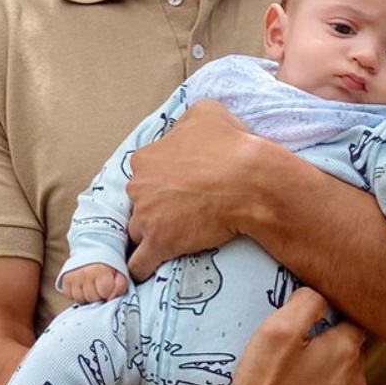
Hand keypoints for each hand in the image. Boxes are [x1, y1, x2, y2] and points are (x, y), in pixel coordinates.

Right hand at [63, 264, 127, 302]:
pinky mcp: (65, 279)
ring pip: (80, 299)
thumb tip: (111, 299)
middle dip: (98, 295)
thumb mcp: (120, 273)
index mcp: (100, 270)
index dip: (108, 293)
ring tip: (92, 286)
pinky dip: (77, 293)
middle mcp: (84, 273)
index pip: (105, 294)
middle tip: (100, 286)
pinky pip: (71, 296)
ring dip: (87, 296)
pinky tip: (83, 286)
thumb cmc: (109, 266)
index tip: (109, 286)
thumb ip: (120, 287)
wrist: (93, 251)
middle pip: (92, 298)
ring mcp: (73, 276)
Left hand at [125, 101, 266, 279]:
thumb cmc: (231, 146)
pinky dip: (141, 268)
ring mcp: (146, 216)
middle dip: (153, 208)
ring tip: (168, 241)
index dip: (159, 183)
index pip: (143, 174)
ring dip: (149, 235)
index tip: (174, 190)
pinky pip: (139, 262)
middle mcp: (138, 186)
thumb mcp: (207, 112)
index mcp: (146, 158)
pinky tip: (146, 272)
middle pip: (138, 202)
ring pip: (137, 230)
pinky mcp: (158, 243)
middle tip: (177, 214)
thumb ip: (188, 119)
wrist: (249, 181)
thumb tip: (187, 126)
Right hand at [212, 287, 366, 384]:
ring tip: (295, 373)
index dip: (334, 314)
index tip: (314, 316)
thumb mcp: (277, 330)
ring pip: (343, 374)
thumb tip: (321, 294)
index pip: (352, 318)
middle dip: (330, 342)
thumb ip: (306, 303)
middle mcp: (356, 376)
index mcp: (346, 349)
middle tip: (298, 345)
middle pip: (349, 347)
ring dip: (327, 369)